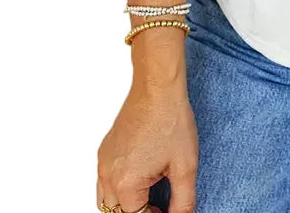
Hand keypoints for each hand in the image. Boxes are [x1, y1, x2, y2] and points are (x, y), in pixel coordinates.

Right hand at [97, 76, 197, 212]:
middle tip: (158, 207)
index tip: (167, 211)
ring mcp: (104, 160)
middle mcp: (108, 174)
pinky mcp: (105, 149)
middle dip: (136, 212)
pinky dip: (118, 186)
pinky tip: (139, 177)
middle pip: (115, 211)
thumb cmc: (171, 121)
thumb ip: (183, 201)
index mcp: (125, 184)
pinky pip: (104, 179)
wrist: (158, 89)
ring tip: (148, 197)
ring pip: (105, 198)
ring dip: (123, 203)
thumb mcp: (185, 167)